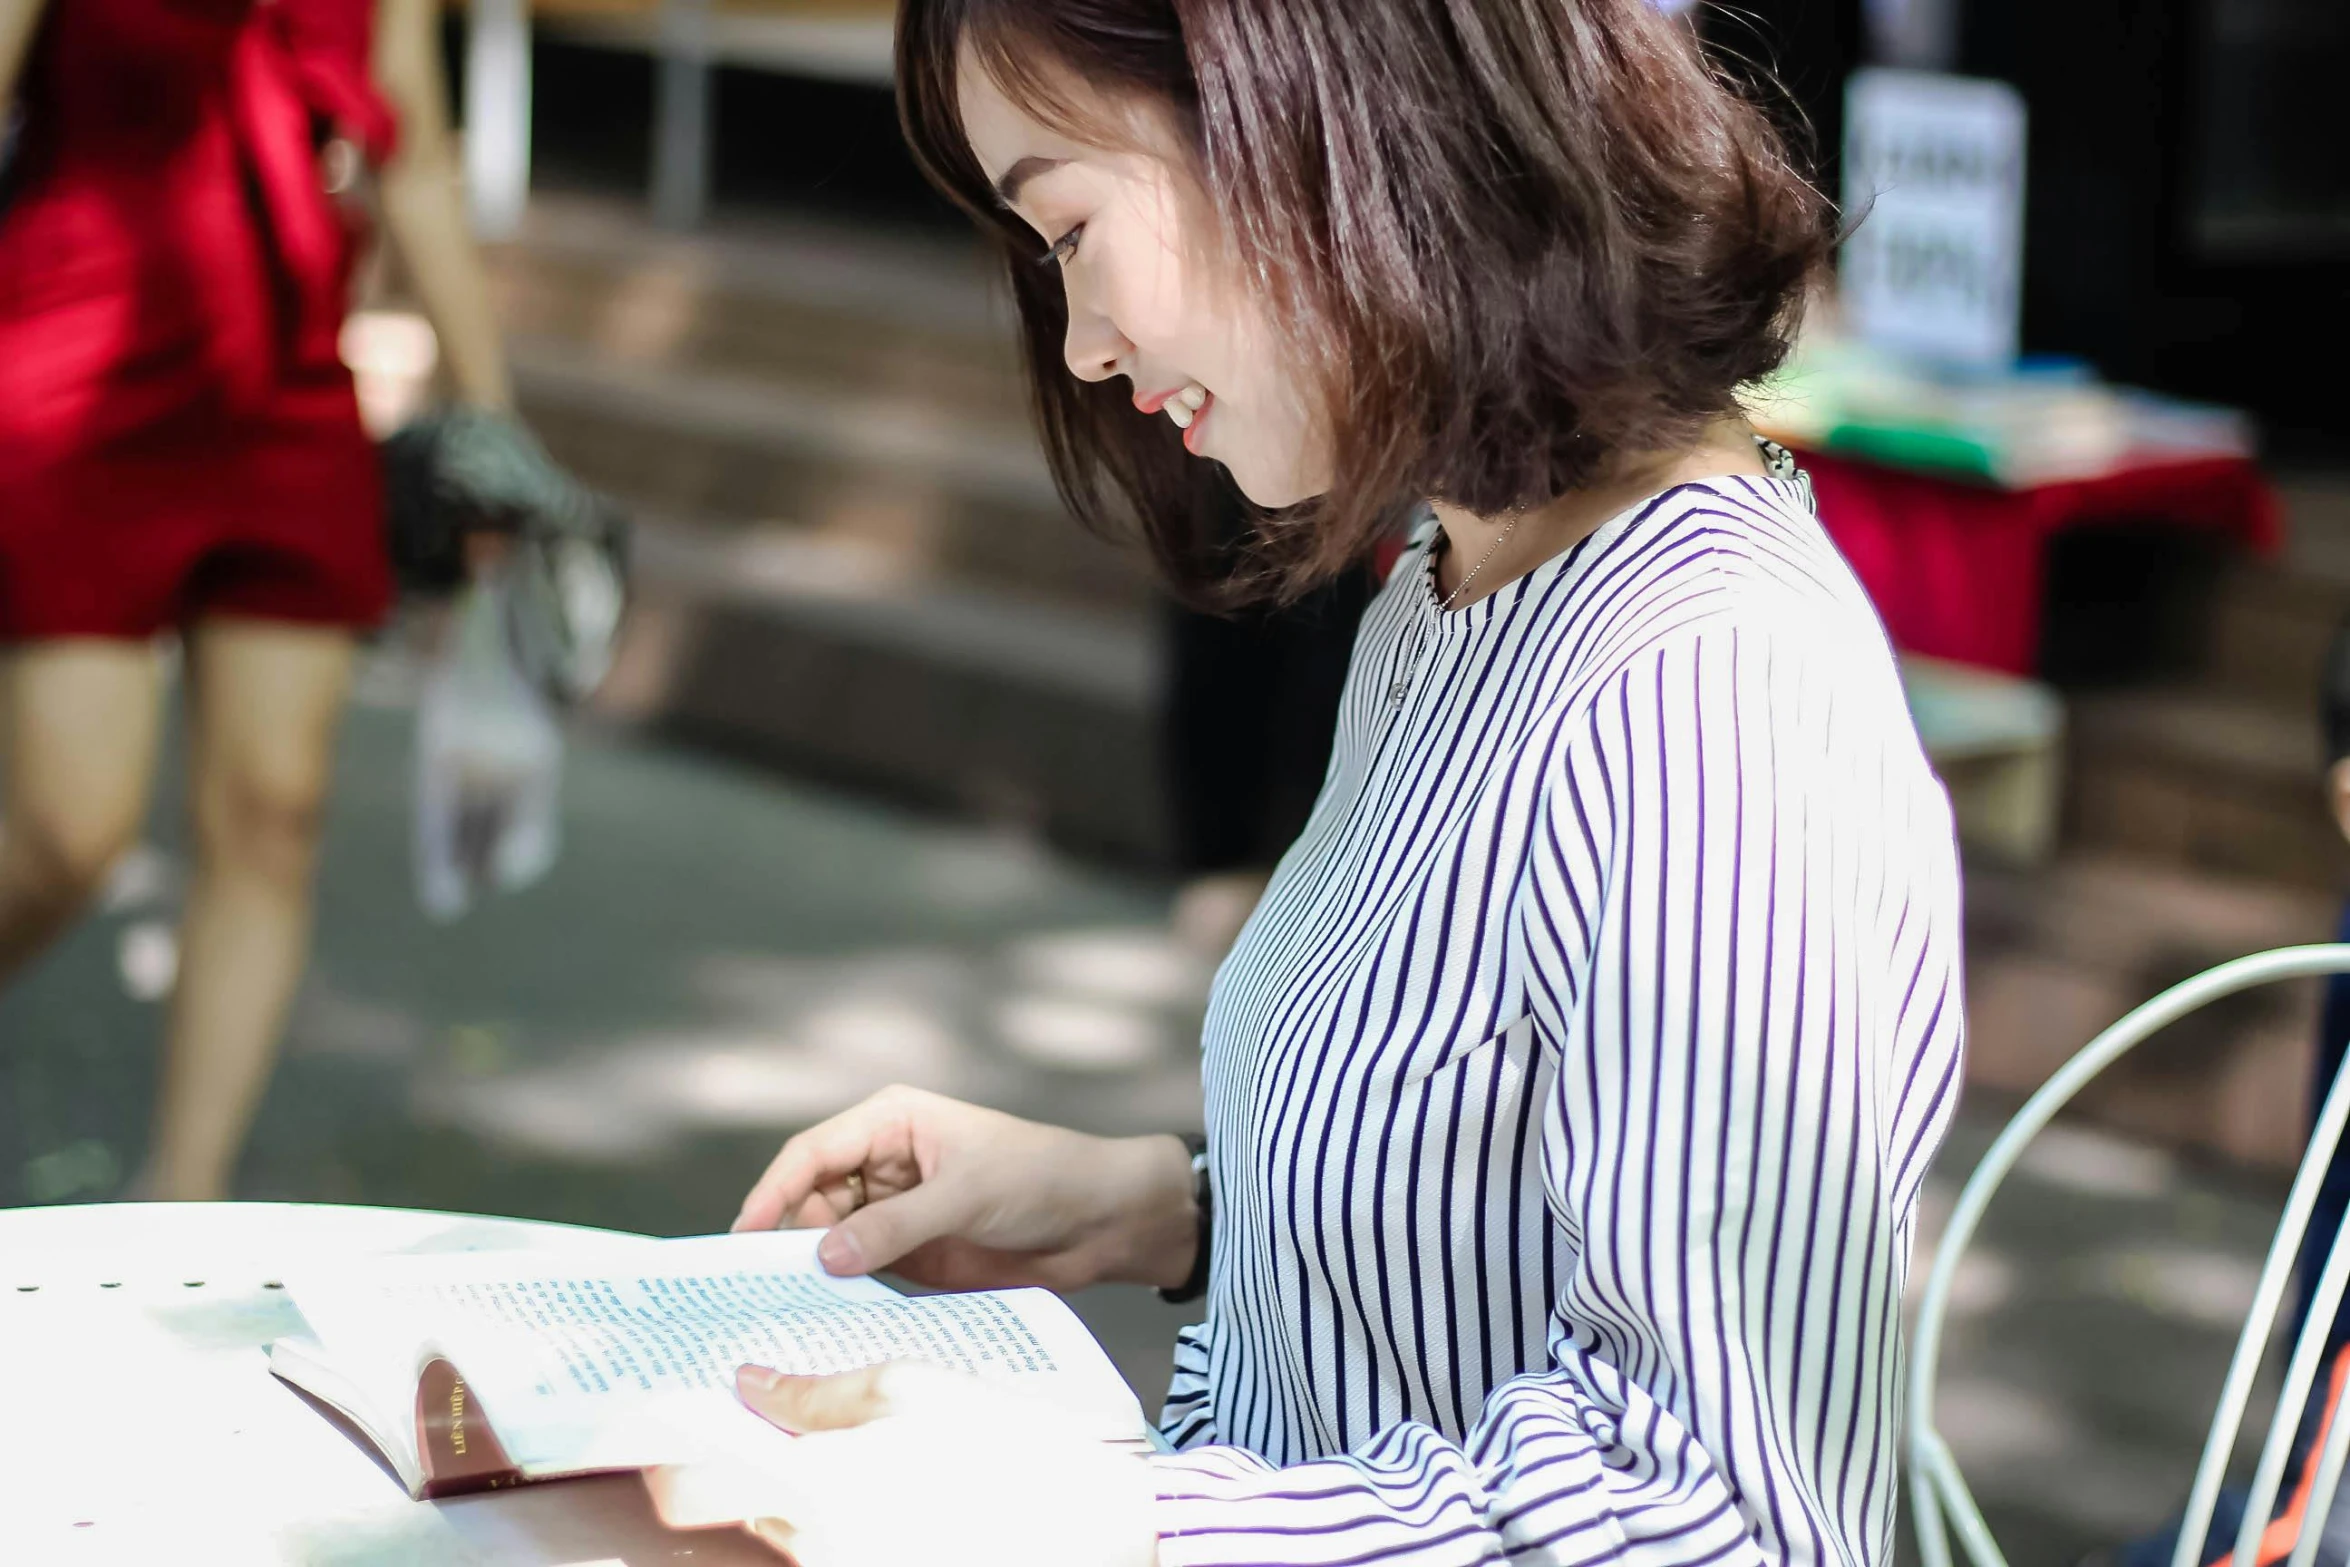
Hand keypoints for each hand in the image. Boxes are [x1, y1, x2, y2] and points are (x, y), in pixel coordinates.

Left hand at [645, 1361, 1158, 1566]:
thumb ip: (822, 1393)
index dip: (673, 1437)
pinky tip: (856, 1472)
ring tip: (808, 1432)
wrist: (1088, 1536)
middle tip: (733, 1409)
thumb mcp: (916, 1392)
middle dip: (717, 1458)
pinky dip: (818, 1506)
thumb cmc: (1014, 1459)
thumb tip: (752, 1382)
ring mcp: (844, 1565)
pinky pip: (818, 1542)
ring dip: (774, 1480)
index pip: (694, 1479)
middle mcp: (818, 1545)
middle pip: (728, 1505)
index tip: (665, 1405)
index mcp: (818, 1492)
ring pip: (772, 1524)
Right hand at [732, 1086, 1196, 1292]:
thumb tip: (824, 1256)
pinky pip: (858, 1270)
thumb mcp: (965, 1196)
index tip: (744, 1238)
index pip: (812, 1153)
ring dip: (810, 1268)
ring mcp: (894, 1209)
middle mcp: (882, 1162)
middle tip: (755, 1287)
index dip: (773, 1193)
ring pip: (828, 1238)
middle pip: (810, 1199)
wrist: (1101, 1220)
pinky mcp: (909, 1252)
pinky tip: (821, 1315)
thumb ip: (894, 1227)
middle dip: (785, 1237)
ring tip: (779, 1307)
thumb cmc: (1041, 1178)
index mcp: (890, 1122)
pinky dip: (839, 1290)